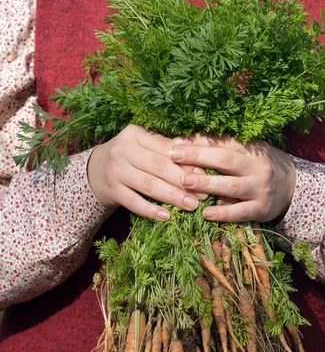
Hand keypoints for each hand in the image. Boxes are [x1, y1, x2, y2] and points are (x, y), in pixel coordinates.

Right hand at [87, 125, 205, 220]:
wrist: (93, 171)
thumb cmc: (129, 158)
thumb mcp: (143, 147)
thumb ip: (166, 153)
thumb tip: (199, 168)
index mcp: (135, 134)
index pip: (165, 148)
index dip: (187, 162)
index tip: (204, 175)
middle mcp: (123, 150)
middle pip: (159, 167)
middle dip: (183, 182)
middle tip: (203, 194)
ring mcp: (115, 171)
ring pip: (149, 185)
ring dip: (172, 196)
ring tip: (191, 205)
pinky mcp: (111, 190)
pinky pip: (134, 202)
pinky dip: (151, 210)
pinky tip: (166, 216)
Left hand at [169, 135, 296, 222]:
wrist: (295, 187)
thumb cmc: (262, 167)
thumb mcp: (249, 152)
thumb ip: (225, 148)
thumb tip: (190, 141)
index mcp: (251, 150)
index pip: (222, 143)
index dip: (198, 142)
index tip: (175, 142)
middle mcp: (256, 167)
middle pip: (225, 160)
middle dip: (197, 157)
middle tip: (173, 156)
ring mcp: (259, 189)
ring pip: (231, 186)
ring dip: (207, 183)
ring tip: (185, 182)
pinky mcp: (261, 209)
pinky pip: (240, 212)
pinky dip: (223, 213)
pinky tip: (206, 213)